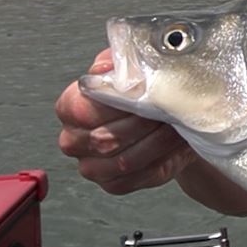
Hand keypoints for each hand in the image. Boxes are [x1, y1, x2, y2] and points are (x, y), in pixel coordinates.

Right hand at [56, 48, 196, 194]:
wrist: (161, 122)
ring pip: (126, 160)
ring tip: (177, 126)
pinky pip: (140, 177)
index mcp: (69, 108)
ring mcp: (92, 167)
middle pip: (106, 138)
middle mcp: (73, 141)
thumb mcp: (131, 67)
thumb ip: (118, 62)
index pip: (83, 110)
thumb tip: (106, 67)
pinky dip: (164, 160)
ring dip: (157, 142)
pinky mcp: (115, 184)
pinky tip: (176, 145)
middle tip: (169, 110)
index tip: (145, 93)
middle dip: (143, 123)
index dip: (116, 103)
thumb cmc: (141, 92)